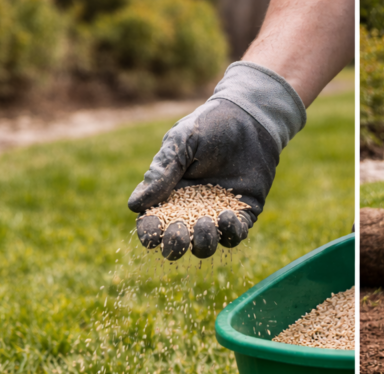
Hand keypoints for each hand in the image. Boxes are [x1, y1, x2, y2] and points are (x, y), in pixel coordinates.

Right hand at [128, 61, 305, 259]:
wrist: (249, 117)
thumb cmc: (209, 126)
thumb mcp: (180, 144)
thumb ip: (161, 174)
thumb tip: (134, 206)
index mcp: (169, 195)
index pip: (153, 225)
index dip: (149, 234)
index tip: (152, 232)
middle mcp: (191, 211)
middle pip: (178, 243)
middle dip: (175, 245)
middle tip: (180, 232)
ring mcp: (217, 215)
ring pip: (206, 246)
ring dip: (203, 242)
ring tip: (205, 223)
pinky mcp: (243, 213)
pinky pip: (235, 235)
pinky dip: (230, 233)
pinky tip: (226, 216)